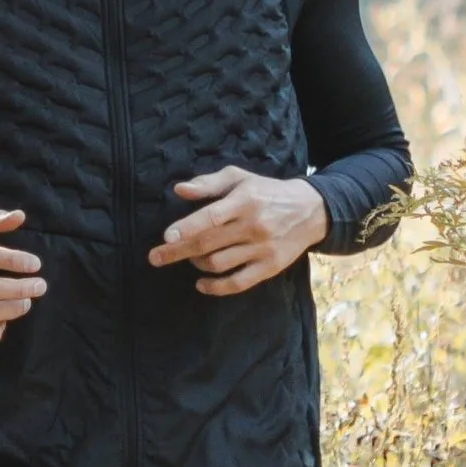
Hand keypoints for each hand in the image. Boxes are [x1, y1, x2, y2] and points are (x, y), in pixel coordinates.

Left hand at [149, 166, 325, 296]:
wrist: (310, 210)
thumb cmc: (266, 192)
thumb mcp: (240, 179)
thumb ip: (208, 183)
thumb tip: (179, 190)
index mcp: (244, 201)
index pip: (212, 217)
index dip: (187, 227)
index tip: (167, 237)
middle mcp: (253, 226)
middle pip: (208, 244)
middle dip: (177, 251)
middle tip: (155, 257)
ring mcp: (262, 249)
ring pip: (219, 264)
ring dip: (196, 264)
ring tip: (190, 257)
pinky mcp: (269, 267)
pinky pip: (238, 283)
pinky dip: (216, 287)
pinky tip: (201, 284)